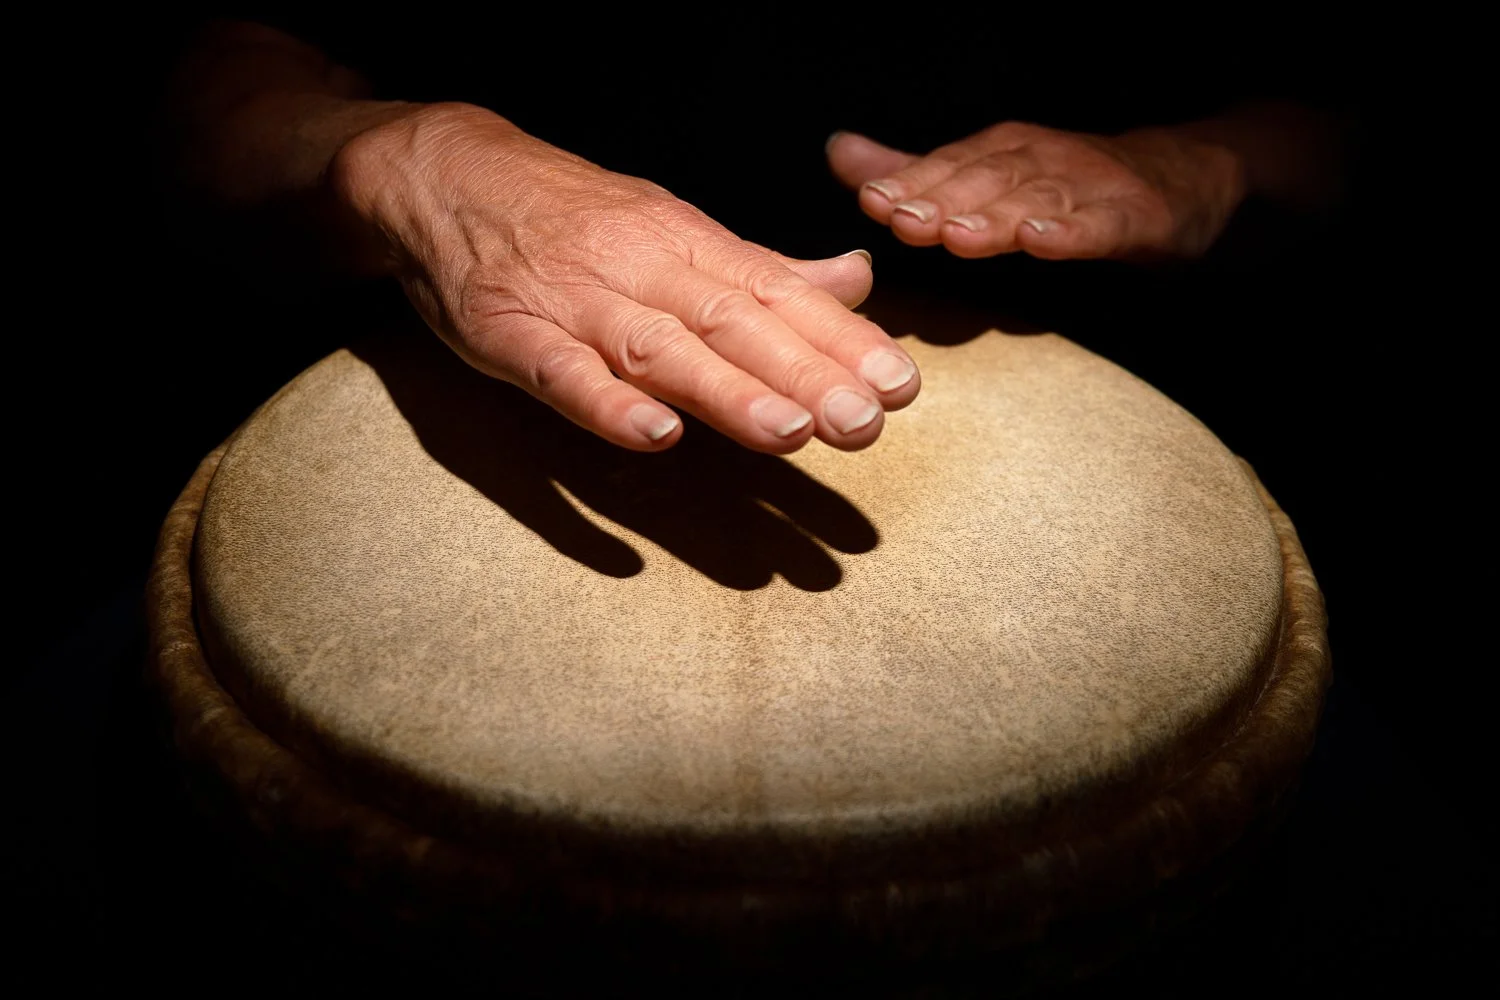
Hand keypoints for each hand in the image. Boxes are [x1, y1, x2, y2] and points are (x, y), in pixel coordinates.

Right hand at [329, 103, 920, 453]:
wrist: (447, 174)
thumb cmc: (575, 215)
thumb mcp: (674, 229)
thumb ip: (763, 269)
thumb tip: (855, 282)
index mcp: (689, 244)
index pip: (778, 293)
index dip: (841, 340)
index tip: (901, 384)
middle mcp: (643, 269)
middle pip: (733, 324)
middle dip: (803, 373)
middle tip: (865, 422)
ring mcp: (576, 302)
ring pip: (660, 349)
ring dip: (725, 391)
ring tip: (788, 432)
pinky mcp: (511, 334)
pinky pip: (560, 372)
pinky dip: (606, 402)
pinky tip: (654, 434)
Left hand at [826, 123, 1245, 260]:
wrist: (1181, 180)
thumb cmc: (1070, 185)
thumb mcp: (988, 175)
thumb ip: (916, 172)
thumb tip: (840, 153)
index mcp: (1001, 154)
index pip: (948, 169)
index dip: (910, 182)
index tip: (871, 200)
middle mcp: (1040, 162)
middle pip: (985, 181)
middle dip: (941, 199)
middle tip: (902, 219)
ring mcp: (1088, 188)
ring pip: (1036, 200)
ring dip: (996, 217)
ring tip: (957, 236)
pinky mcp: (1134, 216)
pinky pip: (1100, 225)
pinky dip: (1072, 231)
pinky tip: (1044, 240)